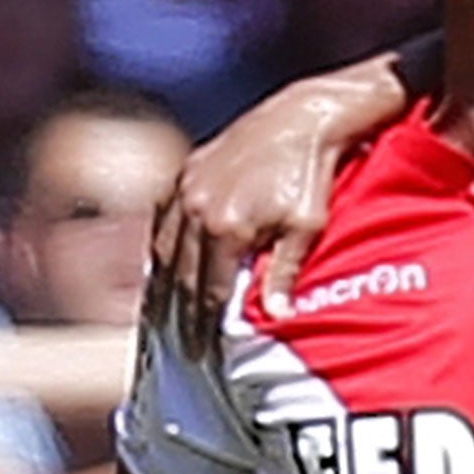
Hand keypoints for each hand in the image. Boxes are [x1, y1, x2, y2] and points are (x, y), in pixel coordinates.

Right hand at [151, 84, 353, 351]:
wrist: (303, 119)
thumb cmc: (313, 175)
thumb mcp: (307, 227)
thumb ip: (286, 272)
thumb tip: (277, 318)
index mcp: (227, 228)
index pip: (207, 292)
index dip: (203, 327)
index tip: (202, 355)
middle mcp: (197, 209)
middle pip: (180, 277)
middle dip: (180, 317)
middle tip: (182, 349)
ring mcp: (187, 187)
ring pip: (164, 248)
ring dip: (163, 286)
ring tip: (165, 318)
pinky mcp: (187, 169)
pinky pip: (163, 217)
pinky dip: (160, 246)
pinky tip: (162, 268)